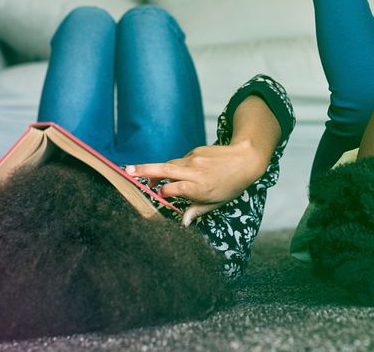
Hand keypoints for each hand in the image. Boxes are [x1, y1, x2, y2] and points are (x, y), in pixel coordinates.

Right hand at [127, 141, 268, 226]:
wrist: (245, 159)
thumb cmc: (231, 185)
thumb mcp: (216, 203)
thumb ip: (197, 210)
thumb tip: (182, 222)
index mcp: (198, 188)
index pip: (172, 189)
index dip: (163, 193)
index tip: (159, 195)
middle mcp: (193, 172)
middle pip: (164, 170)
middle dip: (144, 171)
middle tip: (127, 171)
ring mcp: (193, 159)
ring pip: (169, 164)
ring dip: (155, 169)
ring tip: (142, 174)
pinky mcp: (195, 151)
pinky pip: (180, 160)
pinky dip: (176, 167)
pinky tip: (180, 173)